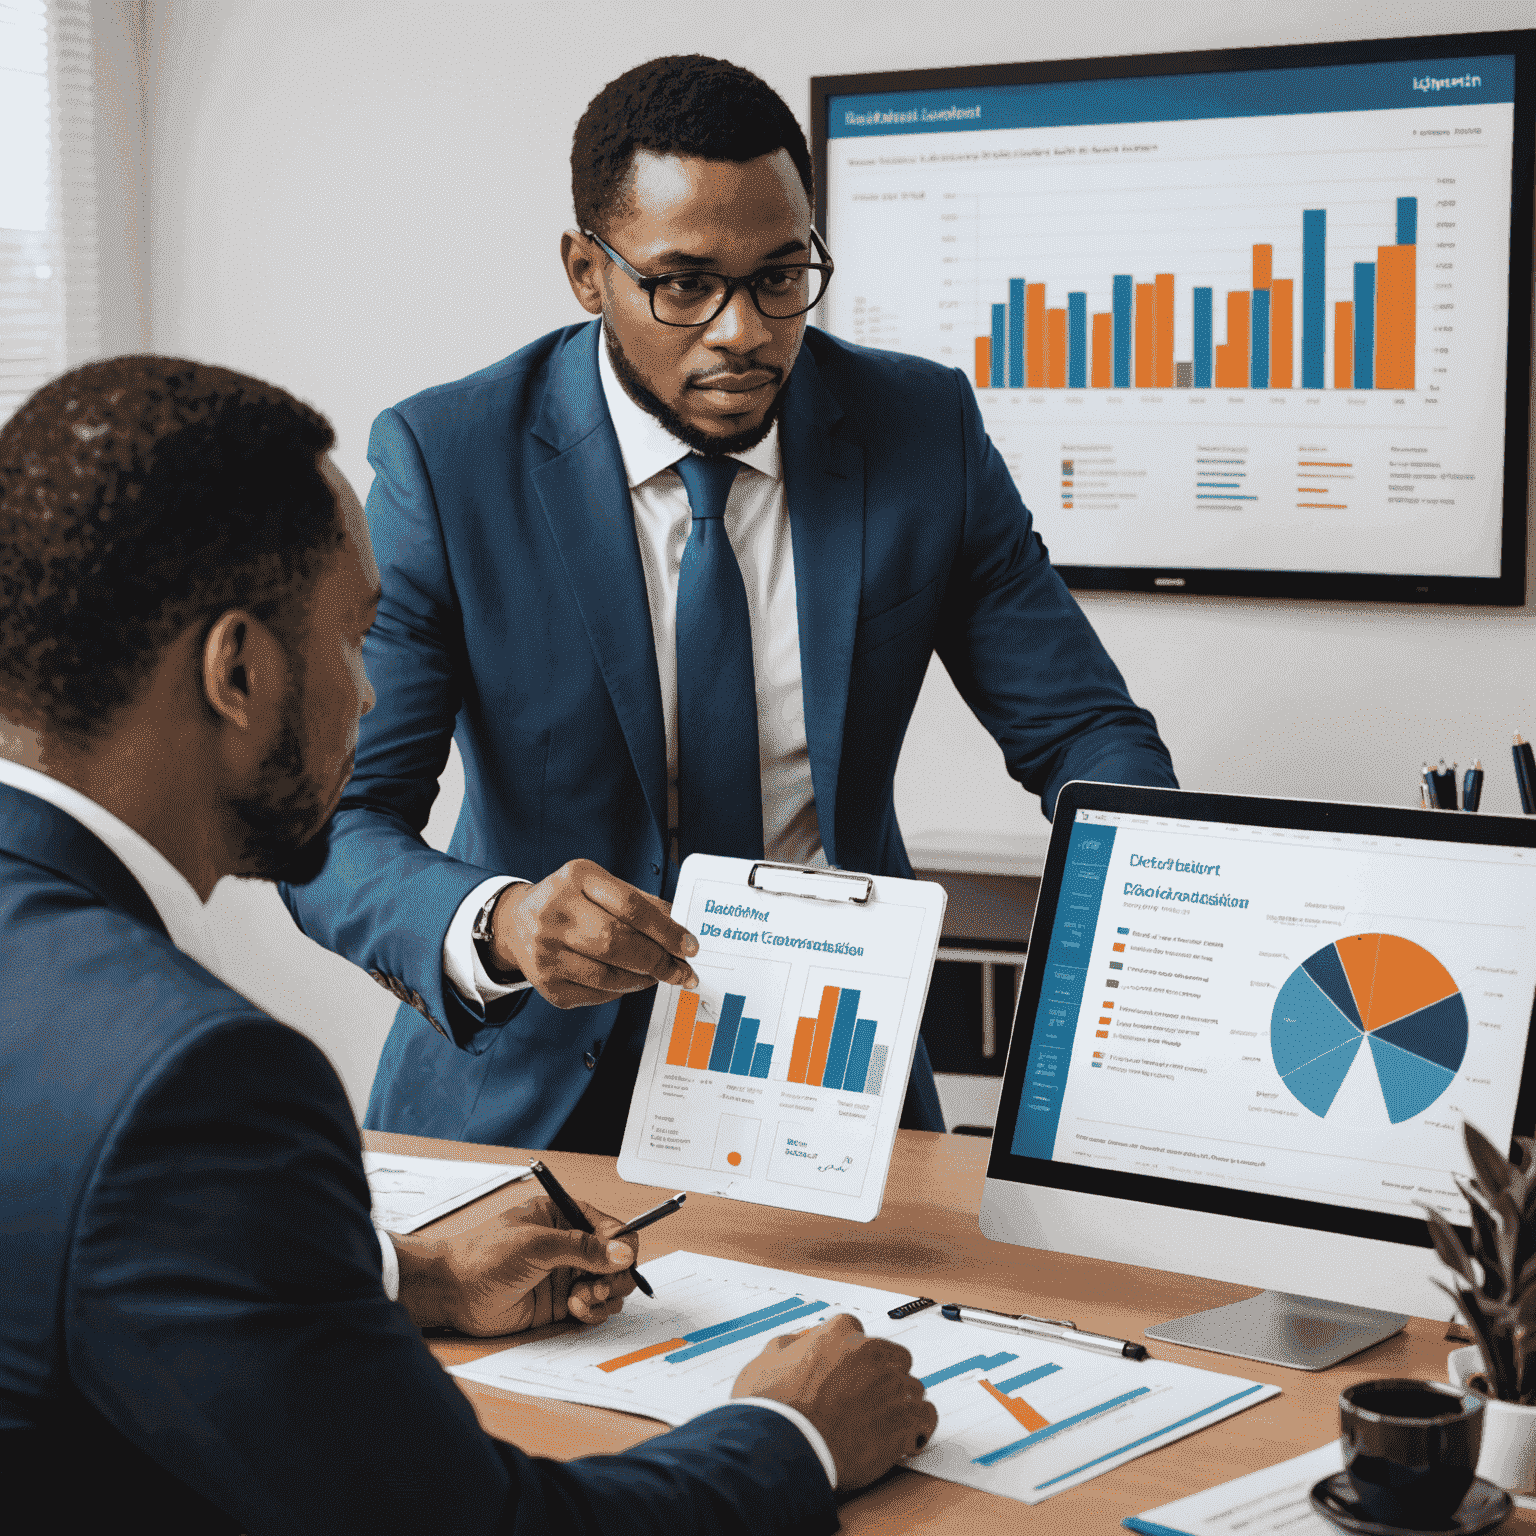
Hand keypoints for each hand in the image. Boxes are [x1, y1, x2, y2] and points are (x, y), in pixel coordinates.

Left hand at [391, 1193, 637, 1335]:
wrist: (453, 1292)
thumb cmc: (485, 1255)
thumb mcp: (536, 1244)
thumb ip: (582, 1248)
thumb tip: (623, 1253)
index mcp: (566, 1217)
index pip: (612, 1229)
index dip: (623, 1247)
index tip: (620, 1264)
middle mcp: (571, 1246)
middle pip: (617, 1261)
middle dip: (615, 1276)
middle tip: (599, 1287)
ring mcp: (567, 1275)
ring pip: (609, 1286)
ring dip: (604, 1296)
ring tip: (582, 1300)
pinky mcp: (561, 1303)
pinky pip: (594, 1308)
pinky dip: (594, 1312)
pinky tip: (576, 1311)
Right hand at [489, 858, 698, 1007]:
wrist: (517, 922)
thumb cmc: (571, 901)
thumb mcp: (601, 886)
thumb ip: (642, 904)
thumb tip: (682, 930)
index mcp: (576, 878)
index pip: (631, 907)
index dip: (666, 930)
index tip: (690, 947)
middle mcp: (555, 912)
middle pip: (618, 943)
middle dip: (658, 961)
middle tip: (682, 971)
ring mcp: (546, 950)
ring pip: (608, 976)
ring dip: (642, 980)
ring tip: (657, 975)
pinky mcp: (545, 982)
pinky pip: (595, 994)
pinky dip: (619, 991)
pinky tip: (627, 981)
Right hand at [730, 1315, 936, 1490]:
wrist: (786, 1447)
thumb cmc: (772, 1409)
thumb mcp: (763, 1363)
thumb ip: (787, 1345)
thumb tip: (798, 1342)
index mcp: (839, 1333)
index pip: (858, 1334)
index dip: (852, 1359)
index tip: (848, 1376)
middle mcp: (871, 1352)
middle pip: (893, 1359)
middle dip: (884, 1379)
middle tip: (865, 1404)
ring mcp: (891, 1385)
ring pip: (911, 1389)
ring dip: (899, 1406)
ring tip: (879, 1429)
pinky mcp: (905, 1419)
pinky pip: (926, 1418)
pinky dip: (918, 1430)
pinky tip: (903, 1441)